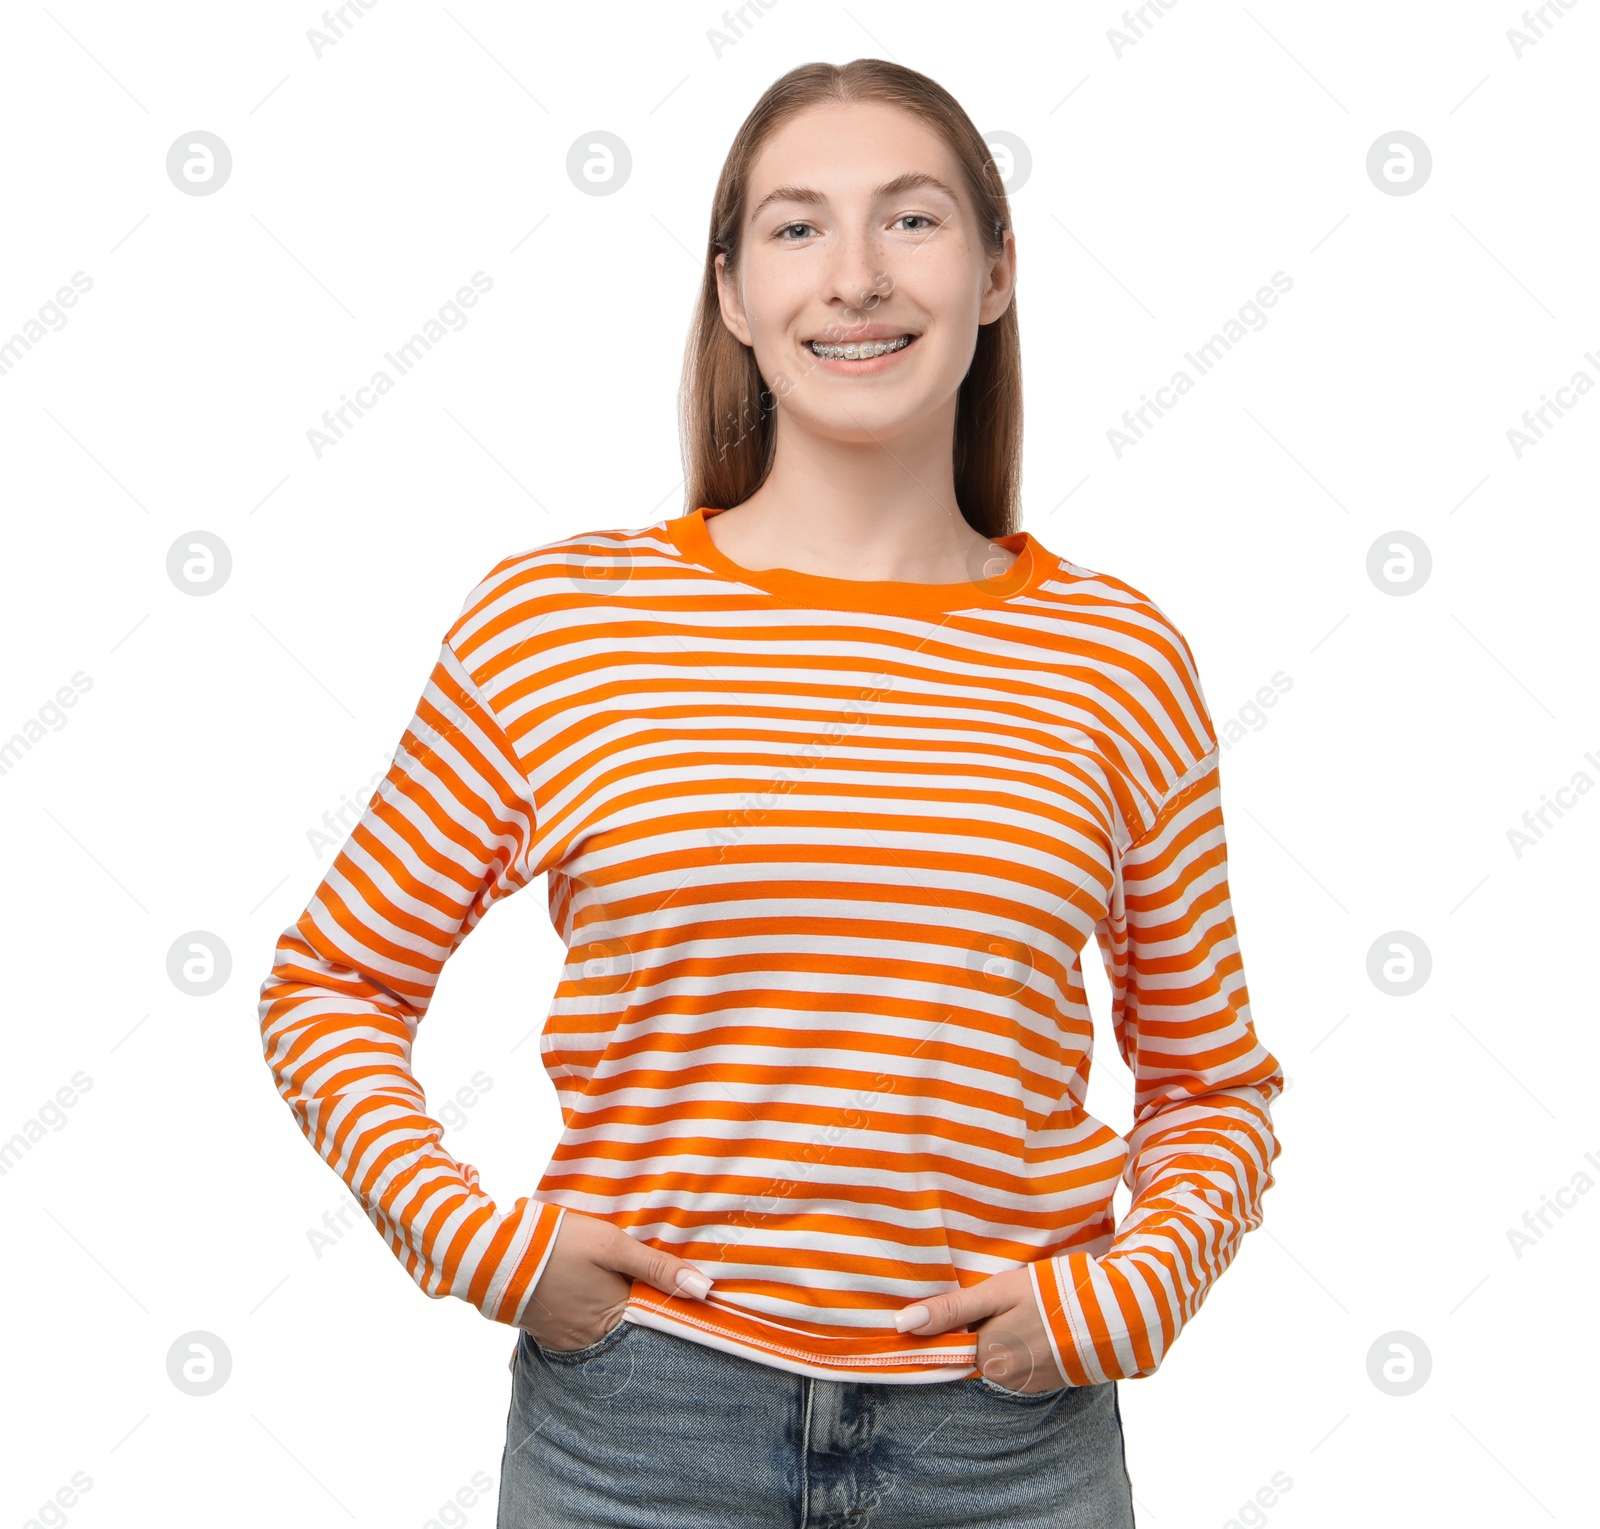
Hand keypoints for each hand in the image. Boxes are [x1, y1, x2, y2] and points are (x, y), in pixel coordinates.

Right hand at [518, 1209, 713, 1351]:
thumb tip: (704, 1288)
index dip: (668, 1301)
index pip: (655, 1318)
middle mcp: (592, 1340)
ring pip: (603, 1327)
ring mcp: (567, 1340)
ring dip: (610, 1309)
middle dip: (638, 1307)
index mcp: (613, 1319)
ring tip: (611, 1284)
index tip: (682, 1289)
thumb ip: (657, 1267)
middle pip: (628, 1326)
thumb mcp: (613, 1245)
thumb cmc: (558, 1245)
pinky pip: (578, 1329)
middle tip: (638, 1282)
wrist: (496, 1254)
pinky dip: (586, 1314)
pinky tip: (584, 1293)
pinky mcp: (547, 1333)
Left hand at [894, 1267, 1065, 1393]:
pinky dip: (1021, 1348)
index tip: (957, 1309)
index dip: (949, 1326)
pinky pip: (1020, 1366)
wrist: (1113, 1316)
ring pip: (997, 1359)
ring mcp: (1028, 1385)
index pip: (949, 1347)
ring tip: (1021, 1312)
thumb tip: (902, 1324)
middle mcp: (1003, 1380)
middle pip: (974, 1353)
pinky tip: (1035, 1326)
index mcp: (986, 1358)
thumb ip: (950, 1309)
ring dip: (1001, 1339)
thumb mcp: (997, 1292)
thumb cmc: (1049, 1296)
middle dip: (979, 1331)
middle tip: (998, 1303)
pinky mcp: (1048, 1382)